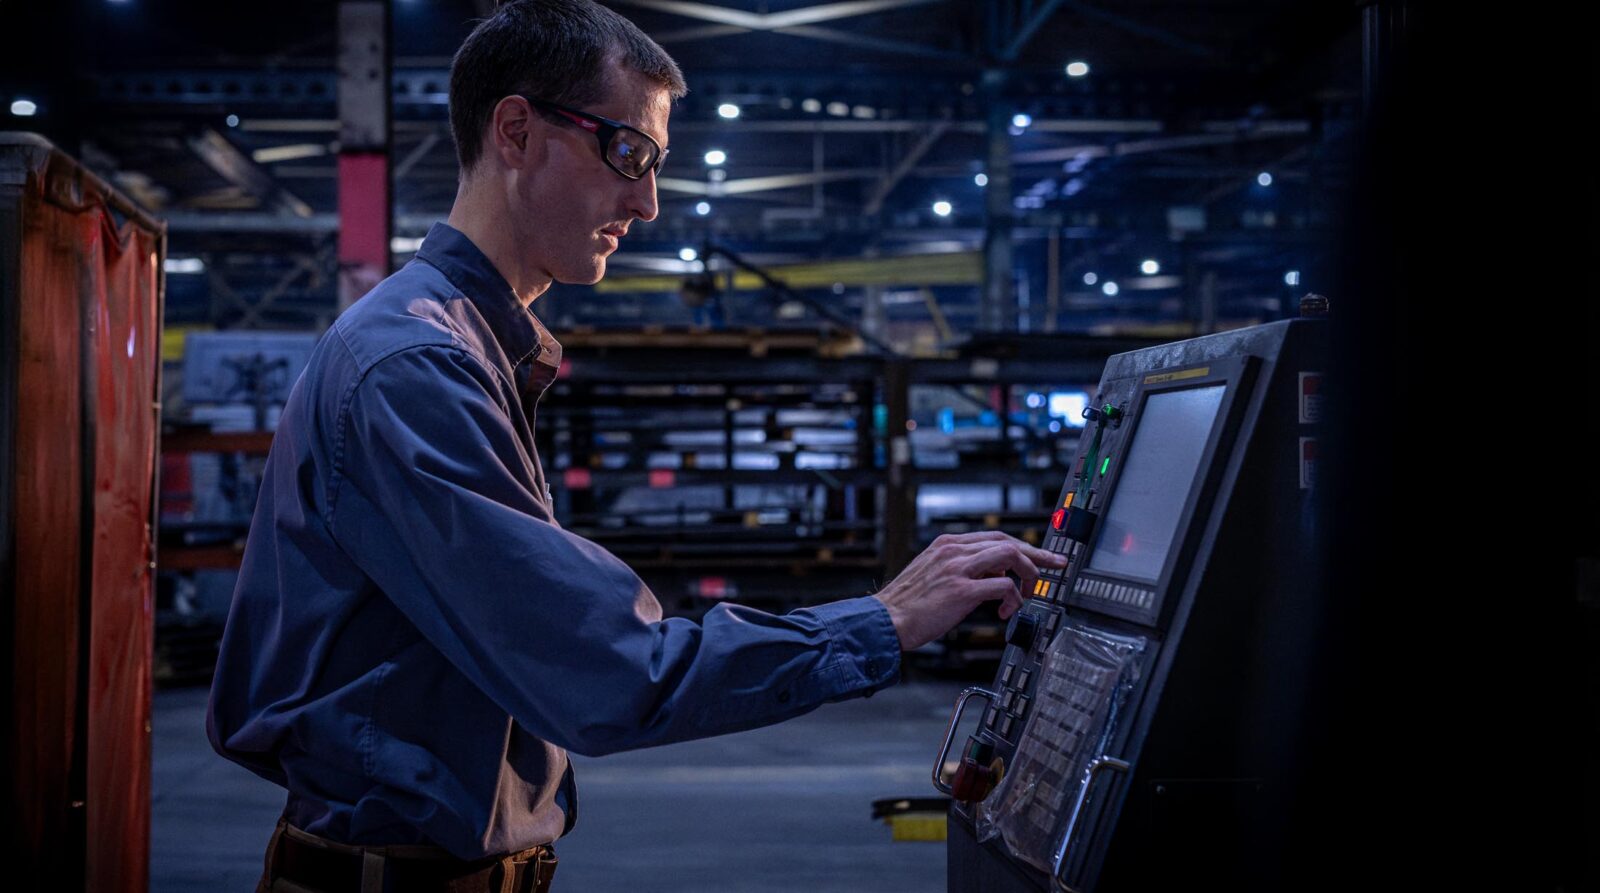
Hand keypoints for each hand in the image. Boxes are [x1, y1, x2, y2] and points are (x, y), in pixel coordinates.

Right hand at [870, 531, 1069, 651]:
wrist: (884, 621)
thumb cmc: (907, 605)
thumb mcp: (934, 574)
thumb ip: (962, 569)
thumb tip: (994, 576)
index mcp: (947, 545)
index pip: (995, 536)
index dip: (1023, 547)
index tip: (1040, 557)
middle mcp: (954, 551)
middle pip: (1008, 541)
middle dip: (1037, 555)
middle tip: (1054, 567)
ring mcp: (958, 569)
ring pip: (1010, 555)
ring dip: (1028, 574)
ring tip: (1029, 593)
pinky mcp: (961, 590)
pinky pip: (1003, 586)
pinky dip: (1014, 598)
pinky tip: (1008, 611)